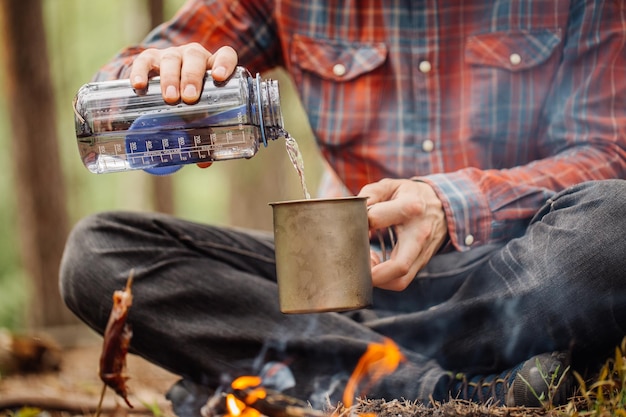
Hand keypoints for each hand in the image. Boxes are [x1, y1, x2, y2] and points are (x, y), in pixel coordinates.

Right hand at [129, 43, 237, 168]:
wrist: (159, 83)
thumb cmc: (187, 102)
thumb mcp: (196, 114)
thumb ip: (203, 135)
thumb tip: (204, 162)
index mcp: (212, 68)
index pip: (225, 55)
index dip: (224, 63)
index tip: (219, 77)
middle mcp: (193, 57)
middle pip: (195, 58)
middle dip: (192, 78)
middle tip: (189, 98)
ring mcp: (171, 55)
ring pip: (172, 59)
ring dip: (171, 78)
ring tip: (170, 99)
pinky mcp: (149, 58)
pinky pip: (143, 60)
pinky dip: (140, 71)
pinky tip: (139, 85)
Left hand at [358, 179, 447, 290]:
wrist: (442, 205)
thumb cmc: (409, 195)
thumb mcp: (391, 186)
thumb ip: (370, 194)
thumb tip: (354, 211)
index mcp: (410, 207)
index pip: (377, 219)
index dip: (358, 222)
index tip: (350, 223)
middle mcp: (419, 233)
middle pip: (399, 265)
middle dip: (372, 273)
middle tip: (355, 264)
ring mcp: (422, 252)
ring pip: (401, 280)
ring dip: (378, 280)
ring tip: (366, 264)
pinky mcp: (421, 263)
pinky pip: (402, 281)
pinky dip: (385, 280)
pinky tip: (376, 266)